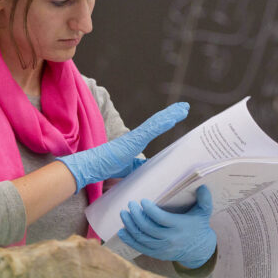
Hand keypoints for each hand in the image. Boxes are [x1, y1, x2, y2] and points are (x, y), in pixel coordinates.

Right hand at [57, 102, 188, 192]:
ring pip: (156, 123)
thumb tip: (149, 170)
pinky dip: (162, 123)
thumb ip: (139, 167)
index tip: (177, 115)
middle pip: (157, 123)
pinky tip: (172, 118)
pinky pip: (151, 129)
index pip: (154, 128)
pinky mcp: (133, 139)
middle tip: (185, 107)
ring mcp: (135, 136)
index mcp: (135, 141)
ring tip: (183, 108)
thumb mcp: (129, 169)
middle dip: (171, 114)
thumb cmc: (106, 167)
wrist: (92, 166)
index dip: (165, 121)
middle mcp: (136, 136)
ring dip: (170, 114)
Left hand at [117, 185, 216, 268]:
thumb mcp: (204, 213)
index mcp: (180, 227)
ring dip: (130, 225)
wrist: (199, 250)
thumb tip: (203, 186)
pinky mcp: (157, 254)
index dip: (150, 210)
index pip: (161, 219)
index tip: (142, 201)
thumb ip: (204, 200)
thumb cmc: (198, 226)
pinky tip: (122, 231)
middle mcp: (170, 239)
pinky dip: (130, 240)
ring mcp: (163, 248)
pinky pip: (140, 248)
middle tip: (130, 204)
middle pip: (148, 228)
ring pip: (142, 238)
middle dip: (136, 215)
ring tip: (123, 213)